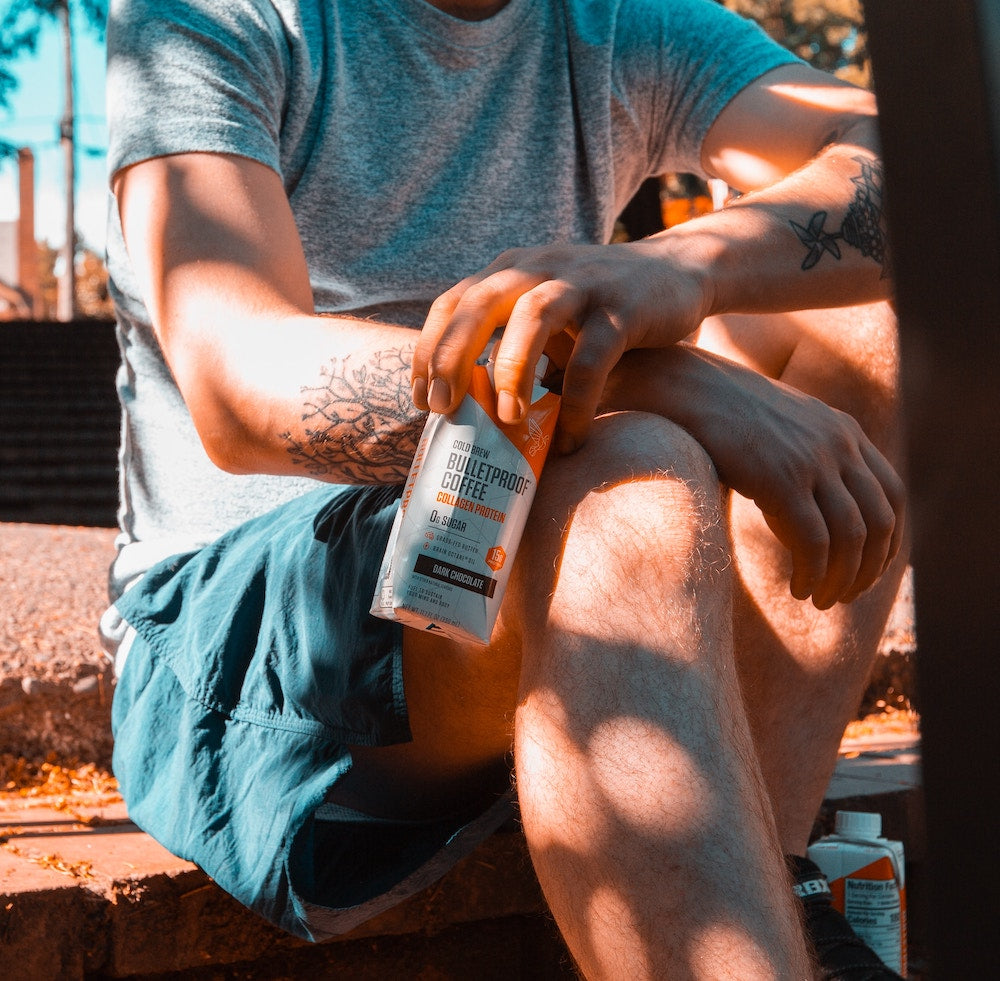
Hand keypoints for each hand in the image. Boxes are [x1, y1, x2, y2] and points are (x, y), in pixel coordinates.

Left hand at [411, 240, 711, 452]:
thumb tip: (470, 410)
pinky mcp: (623, 308)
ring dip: (511, 371)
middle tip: (441, 408)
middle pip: (479, 304)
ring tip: (507, 419)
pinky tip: (572, 438)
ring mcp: (582, 284)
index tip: (420, 399)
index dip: (427, 350)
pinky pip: (592, 358)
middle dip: (450, 357)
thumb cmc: (601, 309)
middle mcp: (539, 268)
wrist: (681, 271)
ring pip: (531, 318)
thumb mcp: (547, 311)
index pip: (453, 303)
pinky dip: (577, 402)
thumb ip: (509, 340)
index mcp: (512, 270)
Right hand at [603, 347, 905, 608]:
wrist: (681, 384)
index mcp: (842, 430)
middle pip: (880, 521)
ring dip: (841, 579)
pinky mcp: (781, 478)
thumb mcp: (776, 425)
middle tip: (843, 595)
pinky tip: (798, 589)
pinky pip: (813, 541)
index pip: (892, 495)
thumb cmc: (716, 410)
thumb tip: (803, 496)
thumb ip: (802, 452)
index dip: (888, 541)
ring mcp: (812, 459)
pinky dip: (812, 573)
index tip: (867, 570)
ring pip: (852, 537)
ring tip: (820, 600)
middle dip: (868, 568)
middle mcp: (838, 443)